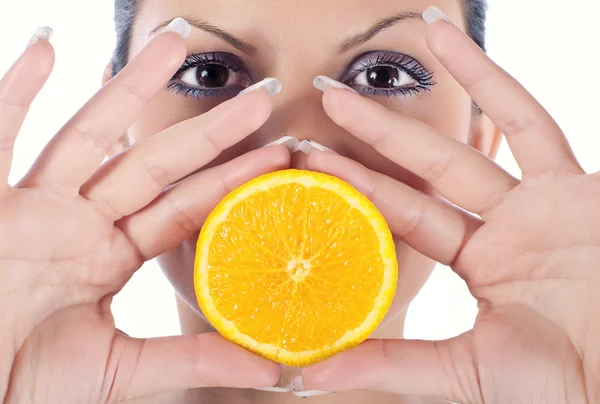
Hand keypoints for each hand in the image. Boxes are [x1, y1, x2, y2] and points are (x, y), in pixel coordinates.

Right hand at [0, 27, 285, 401]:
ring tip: (173, 45)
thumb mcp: (121, 369)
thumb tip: (271, 368)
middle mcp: (79, 223)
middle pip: (154, 162)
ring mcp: (33, 207)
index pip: (185, 207)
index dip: (231, 179)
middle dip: (208, 129)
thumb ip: (192, 361)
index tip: (278, 154)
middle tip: (261, 96)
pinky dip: (18, 92)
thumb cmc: (28, 384)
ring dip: (128, 89)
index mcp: (112, 257)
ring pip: (88, 135)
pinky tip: (49, 48)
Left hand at [302, 14, 598, 403]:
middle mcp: (503, 230)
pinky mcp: (575, 187)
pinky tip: (450, 41)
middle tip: (324, 101)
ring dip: (426, 97)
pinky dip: (493, 80)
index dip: (358, 185)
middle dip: (375, 134)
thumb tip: (312, 374)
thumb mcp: (466, 370)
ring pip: (470, 140)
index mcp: (477, 266)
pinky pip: (530, 123)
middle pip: (425, 170)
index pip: (402, 215)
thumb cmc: (563, 385)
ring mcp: (538, 205)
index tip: (313, 160)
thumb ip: (394, 363)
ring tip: (385, 56)